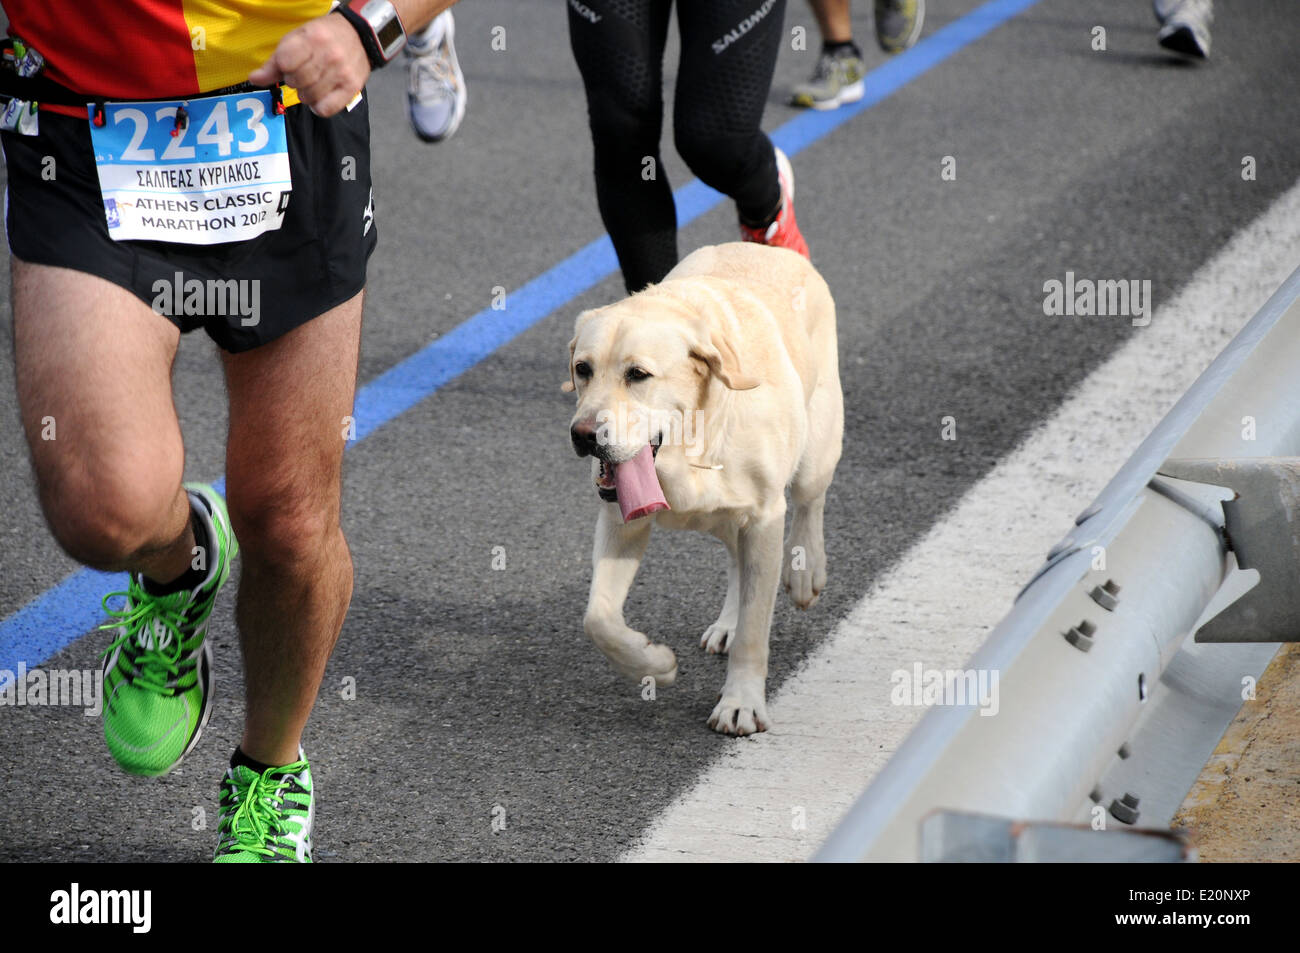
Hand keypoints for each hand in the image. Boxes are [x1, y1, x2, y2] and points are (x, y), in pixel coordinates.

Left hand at [249, 13, 369, 116]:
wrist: (359, 37)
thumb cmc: (323, 37)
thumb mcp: (297, 40)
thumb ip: (275, 62)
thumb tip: (254, 79)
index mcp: (312, 37)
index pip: (285, 63)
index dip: (283, 67)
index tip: (290, 64)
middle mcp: (329, 55)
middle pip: (296, 82)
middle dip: (294, 81)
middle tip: (303, 74)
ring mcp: (342, 73)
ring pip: (309, 97)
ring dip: (306, 94)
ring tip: (313, 83)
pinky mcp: (351, 88)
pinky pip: (325, 109)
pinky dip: (318, 106)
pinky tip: (320, 96)